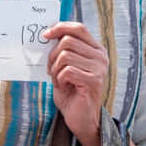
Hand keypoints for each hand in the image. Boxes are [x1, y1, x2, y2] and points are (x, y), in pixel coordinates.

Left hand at [45, 22, 107, 145]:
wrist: (80, 118)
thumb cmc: (71, 91)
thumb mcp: (67, 65)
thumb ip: (63, 49)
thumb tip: (48, 33)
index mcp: (96, 49)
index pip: (79, 28)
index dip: (60, 27)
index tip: (45, 35)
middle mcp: (100, 56)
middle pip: (68, 41)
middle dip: (52, 55)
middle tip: (51, 69)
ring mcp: (99, 69)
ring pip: (65, 55)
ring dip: (55, 69)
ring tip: (58, 79)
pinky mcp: (94, 81)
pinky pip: (67, 71)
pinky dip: (59, 79)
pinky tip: (63, 86)